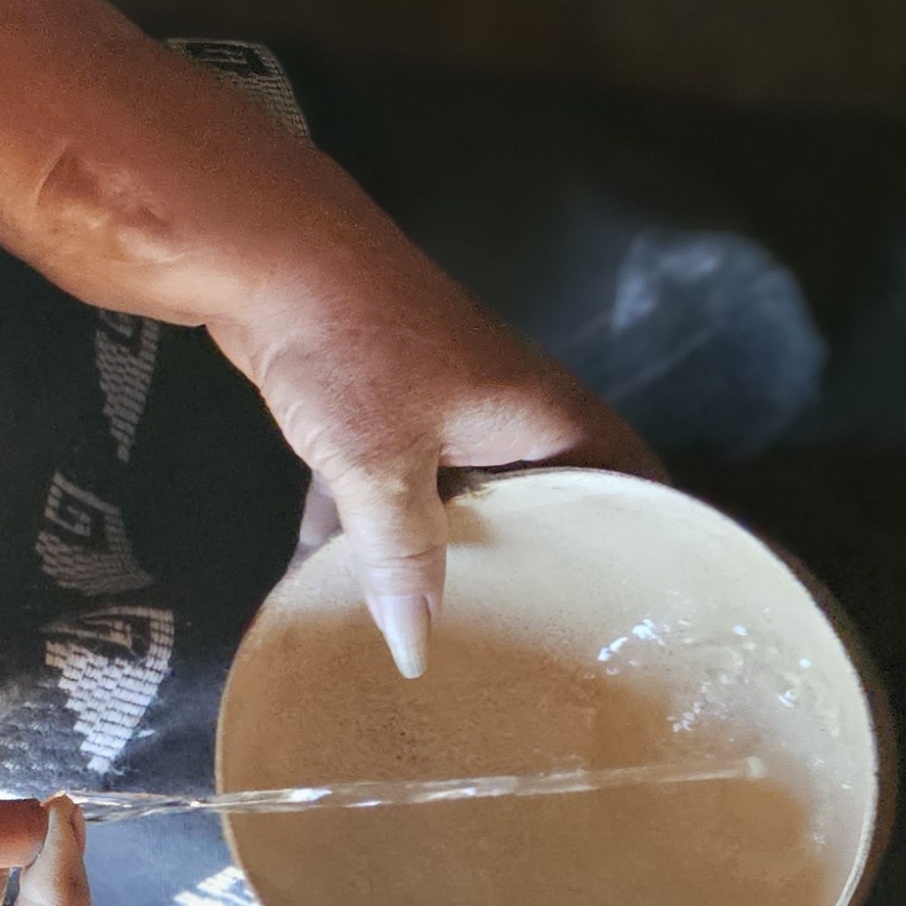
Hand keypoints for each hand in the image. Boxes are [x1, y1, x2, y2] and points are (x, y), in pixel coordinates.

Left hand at [219, 246, 658, 676]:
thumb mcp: (382, 467)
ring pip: (452, 500)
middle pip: (538, 505)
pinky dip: (359, 530)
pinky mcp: (373, 411)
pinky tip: (323, 587)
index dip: (641, 547)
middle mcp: (506, 415)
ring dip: (431, 556)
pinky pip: (385, 486)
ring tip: (437, 637)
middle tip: (534, 649)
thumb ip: (403, 559)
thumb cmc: (351, 350)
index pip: (627, 486)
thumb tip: (415, 650)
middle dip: (526, 570)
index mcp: (543, 419)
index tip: (637, 619)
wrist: (263, 255)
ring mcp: (439, 410)